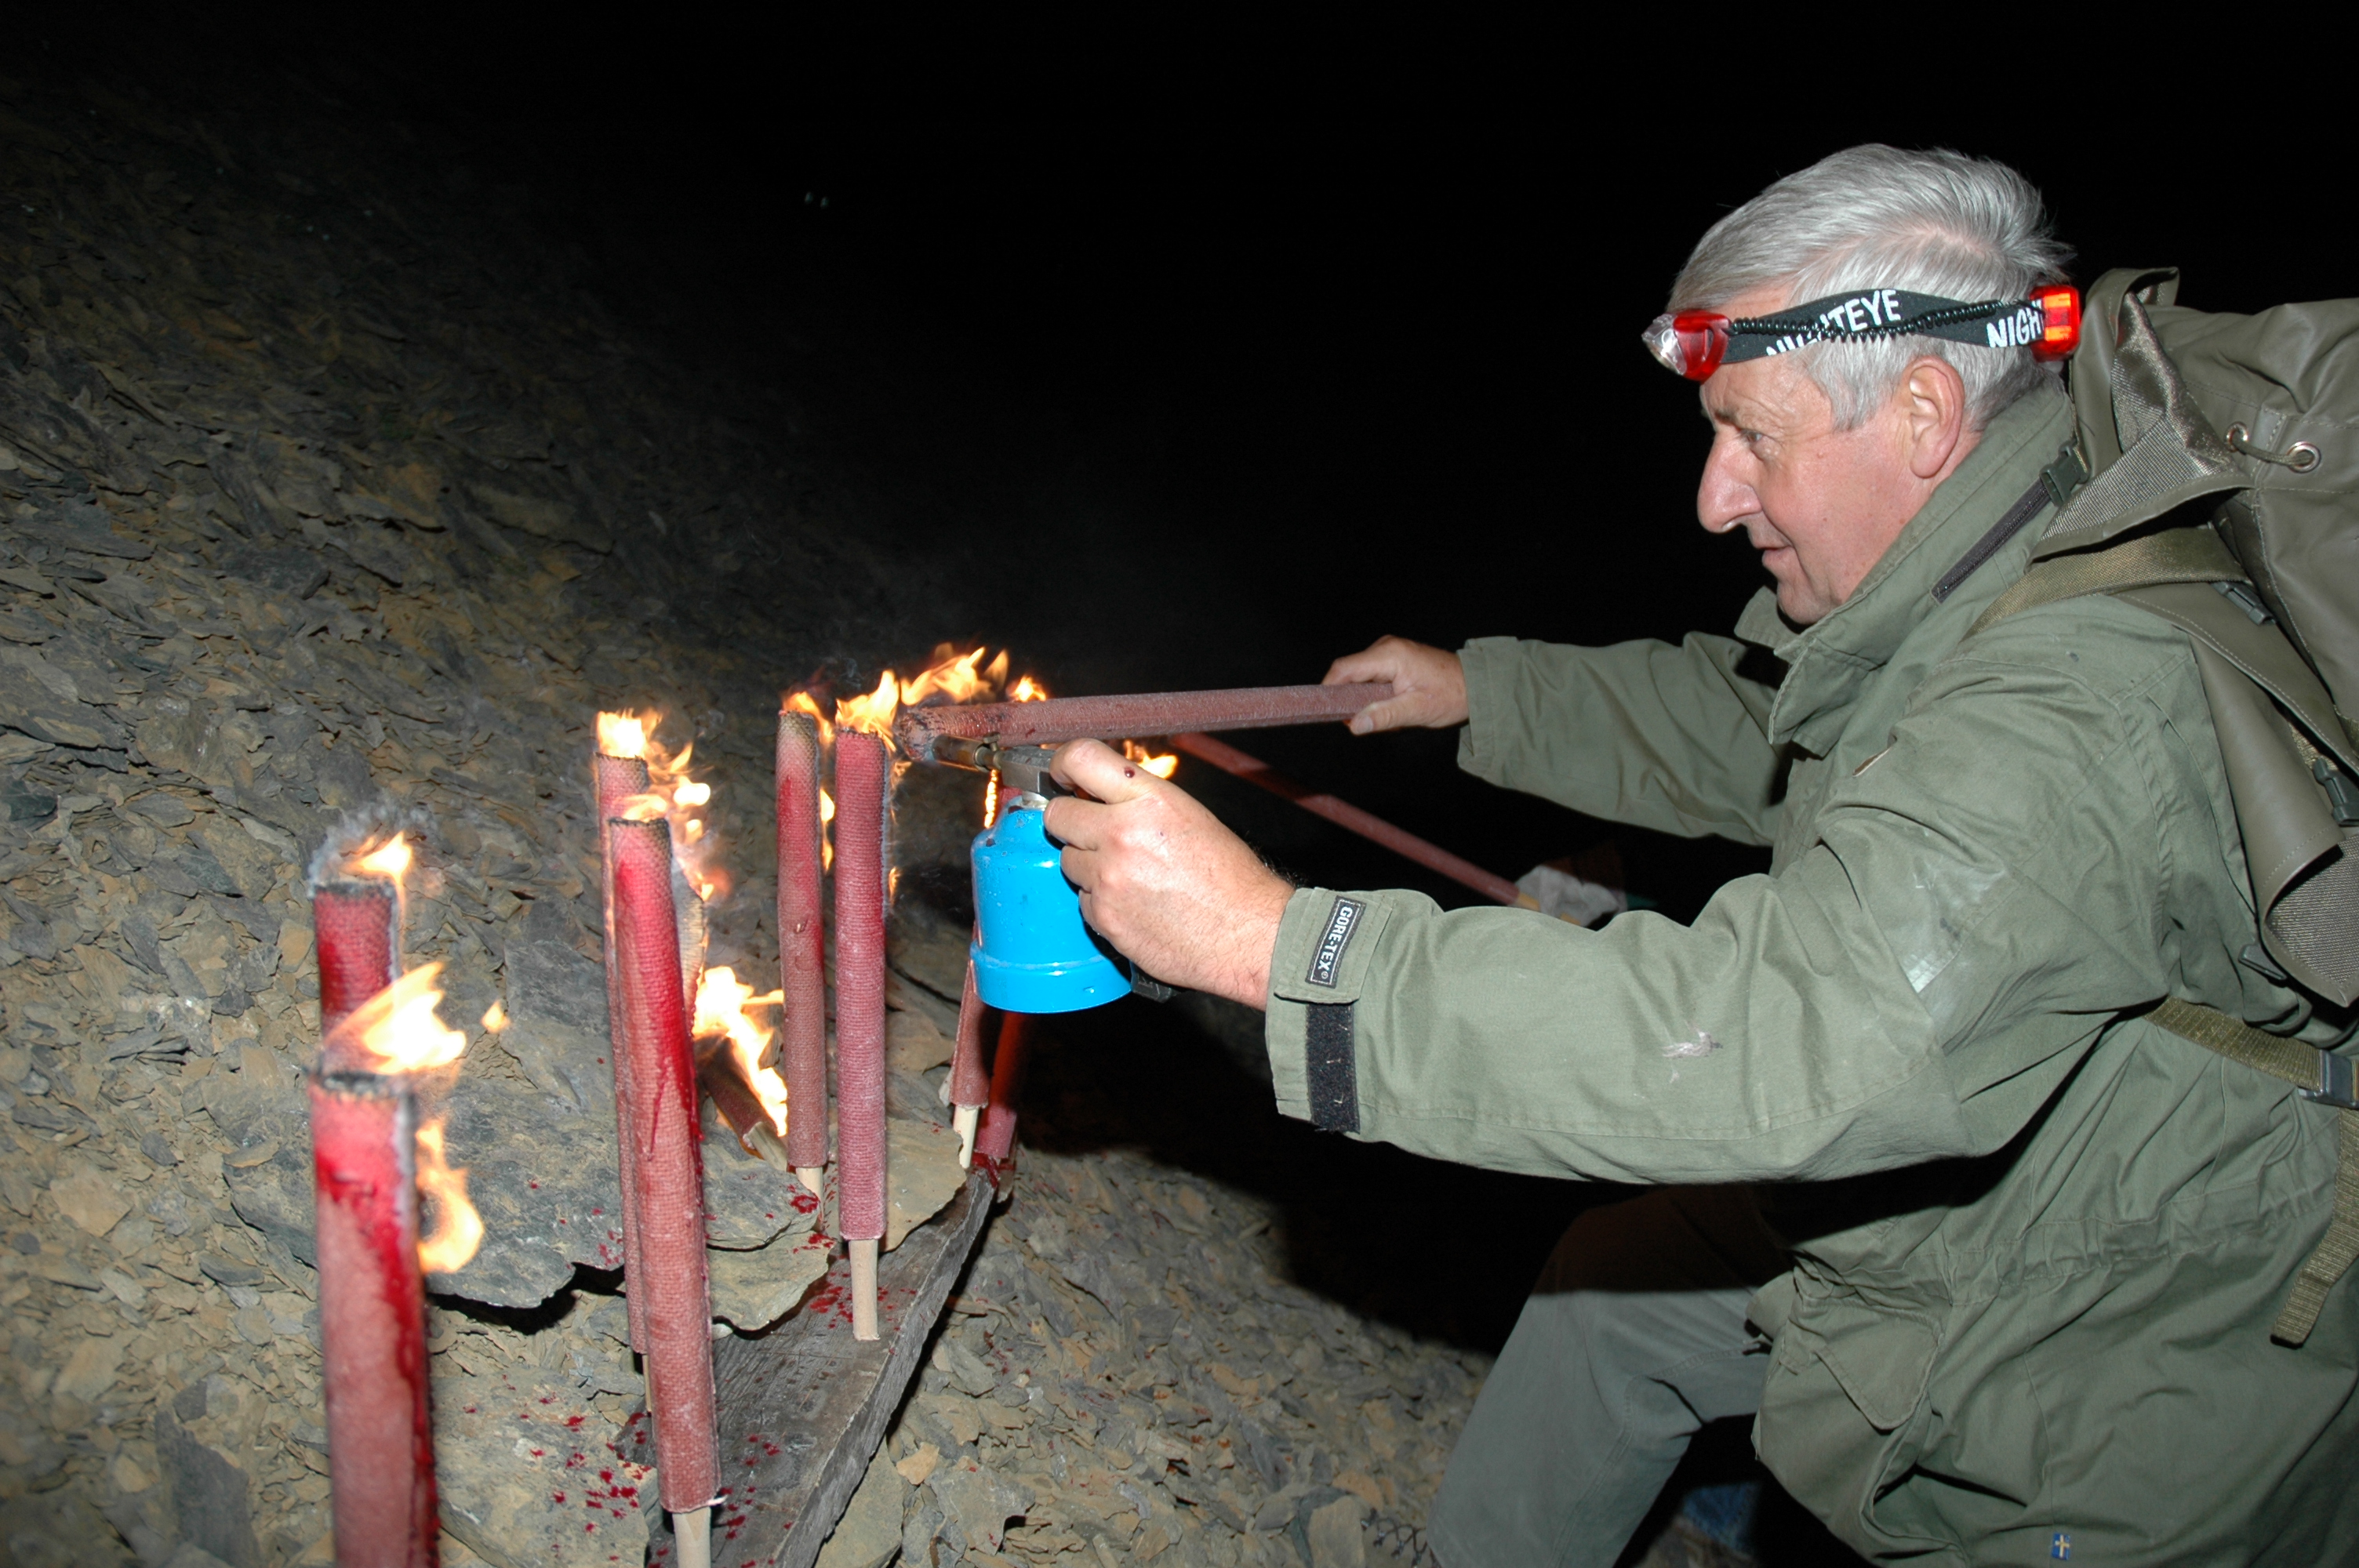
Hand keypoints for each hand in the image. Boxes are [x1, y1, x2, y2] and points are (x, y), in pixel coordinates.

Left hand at [1043, 739, 1292, 1009]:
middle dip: (1072, 821)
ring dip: (1089, 864)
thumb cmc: (1229, 878)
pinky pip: (1082, 898)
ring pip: (1068, 860)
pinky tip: (1134, 902)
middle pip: (1058, 815)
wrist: (1246, 935)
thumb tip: (1098, 793)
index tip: (1063, 776)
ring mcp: (1108, 878)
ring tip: (1129, 875)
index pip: (1081, 759)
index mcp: (1150, 800)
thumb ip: (1139, 799)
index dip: (1064, 766)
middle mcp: (1122, 833)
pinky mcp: (1102, 916)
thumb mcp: (1189, 814)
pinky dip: (1101, 900)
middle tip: (1093, 831)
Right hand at [1324, 635, 1467, 733]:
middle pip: (1349, 672)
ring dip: (1365, 699)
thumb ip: (1384, 717)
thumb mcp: (1417, 711)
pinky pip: (1371, 675)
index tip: (1324, 711)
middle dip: (1351, 699)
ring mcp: (1389, 649)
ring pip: (1359, 676)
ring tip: (1388, 714)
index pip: (1343, 669)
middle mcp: (1385, 646)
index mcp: (1389, 655)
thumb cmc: (1451, 695)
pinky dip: (1375, 693)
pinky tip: (1393, 705)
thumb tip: (1353, 725)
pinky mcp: (1393, 656)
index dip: (1328, 689)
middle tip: (1367, 722)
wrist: (1476, 684)